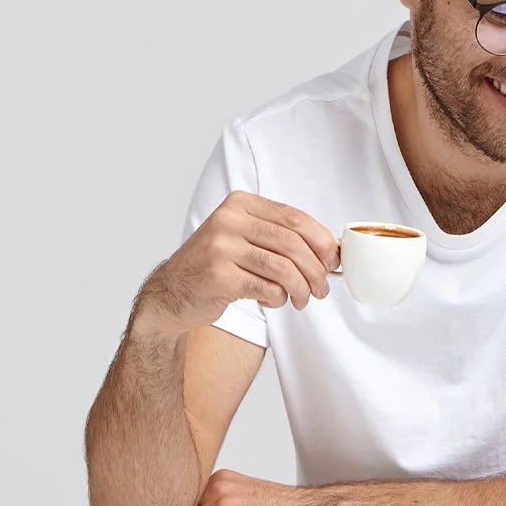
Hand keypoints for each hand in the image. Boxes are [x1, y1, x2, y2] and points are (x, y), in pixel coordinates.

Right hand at [132, 192, 339, 337]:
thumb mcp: (244, 237)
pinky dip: (279, 298)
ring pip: (282, 268)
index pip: (295, 218)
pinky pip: (266, 288)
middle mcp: (229, 220)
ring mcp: (221, 247)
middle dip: (316, 269)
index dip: (321, 241)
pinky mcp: (218, 276)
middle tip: (323, 288)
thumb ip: (279, 237)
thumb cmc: (217, 265)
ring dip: (301, 288)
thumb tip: (329, 251)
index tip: (333, 260)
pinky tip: (276, 301)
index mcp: (240, 204)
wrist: (172, 292)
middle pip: (292, 243)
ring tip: (303, 300)